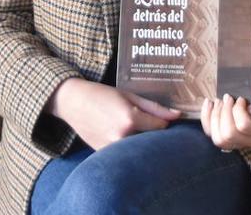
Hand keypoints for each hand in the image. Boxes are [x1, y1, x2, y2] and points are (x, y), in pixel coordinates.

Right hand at [46, 78, 181, 149]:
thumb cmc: (102, 95)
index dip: (164, 122)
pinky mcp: (104, 155)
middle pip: (152, 142)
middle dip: (155, 136)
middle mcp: (122, 137)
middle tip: (152, 126)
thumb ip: (154, 107)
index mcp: (130, 119)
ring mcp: (112, 149)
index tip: (163, 119)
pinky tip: (123, 136)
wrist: (73, 103)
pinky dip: (128, 148)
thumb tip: (177, 115)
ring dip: (143, 143)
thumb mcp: (129, 96)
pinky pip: (124, 154)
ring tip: (135, 130)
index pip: (160, 127)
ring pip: (139, 150)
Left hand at [200, 84, 250, 150]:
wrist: (249, 97)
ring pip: (219, 139)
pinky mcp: (223, 141)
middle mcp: (250, 140)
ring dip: (215, 116)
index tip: (240, 98)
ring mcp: (236, 143)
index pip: (244, 125)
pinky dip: (206, 117)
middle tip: (227, 97)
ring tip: (219, 101)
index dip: (238, 109)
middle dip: (224, 111)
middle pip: (229, 133)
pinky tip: (209, 103)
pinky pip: (209, 133)